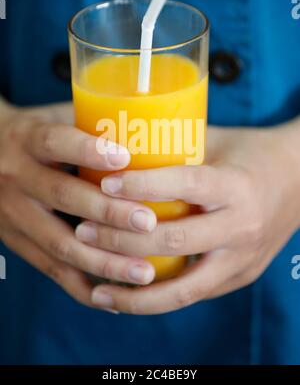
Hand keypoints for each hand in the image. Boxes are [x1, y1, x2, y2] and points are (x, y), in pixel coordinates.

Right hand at [0, 102, 156, 310]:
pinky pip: (51, 270)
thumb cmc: (32, 134)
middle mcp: (16, 178)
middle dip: (108, 213)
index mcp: (27, 141)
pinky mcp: (17, 243)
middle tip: (147, 222)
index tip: (125, 158)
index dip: (87, 151)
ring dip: (104, 261)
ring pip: (59, 243)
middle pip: (63, 197)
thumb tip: (146, 124)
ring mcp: (14, 215)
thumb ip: (88, 121)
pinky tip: (115, 298)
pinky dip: (83, 287)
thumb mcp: (51, 118)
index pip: (55, 144)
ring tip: (144, 272)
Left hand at [76, 123, 299, 313]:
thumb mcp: (218, 142)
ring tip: (96, 290)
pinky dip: (159, 299)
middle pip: (176, 241)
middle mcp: (242, 226)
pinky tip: (128, 298)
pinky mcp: (240, 276)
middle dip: (123, 241)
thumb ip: (176, 146)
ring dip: (135, 290)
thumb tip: (123, 144)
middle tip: (84, 231)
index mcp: (236, 185)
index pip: (184, 186)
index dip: (141, 186)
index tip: (104, 183)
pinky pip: (194, 294)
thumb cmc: (252, 155)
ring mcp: (243, 258)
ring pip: (185, 287)